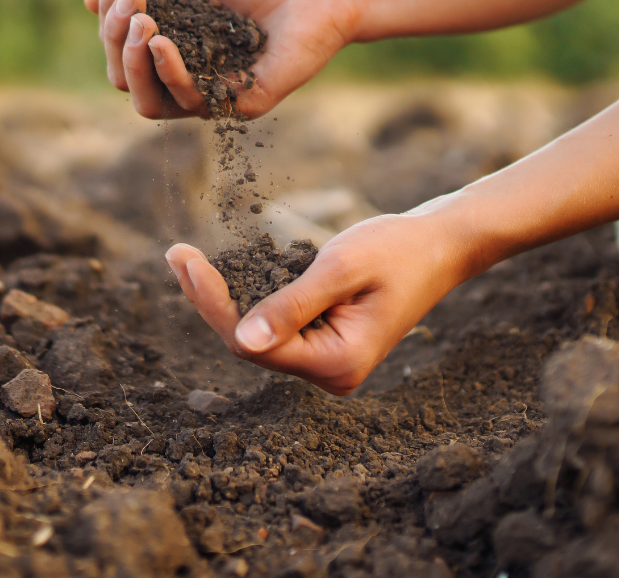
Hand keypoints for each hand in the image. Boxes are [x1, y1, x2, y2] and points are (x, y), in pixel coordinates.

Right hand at [83, 0, 357, 119]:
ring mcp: (211, 93)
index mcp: (173, 43)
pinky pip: (186, 103)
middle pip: (124, 78)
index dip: (110, 20)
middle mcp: (187, 73)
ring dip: (131, 62)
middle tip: (133, 5)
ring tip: (142, 24)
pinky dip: (167, 73)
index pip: (121, 48)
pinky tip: (162, 42)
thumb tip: (88, 0)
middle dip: (115, 40)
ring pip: (146, 102)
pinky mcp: (236, 106)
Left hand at [163, 210, 468, 394]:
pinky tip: (226, 271)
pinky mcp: (326, 341)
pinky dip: (251, 296)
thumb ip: (292, 304)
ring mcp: (329, 361)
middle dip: (212, 299)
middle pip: (250, 344)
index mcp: (337, 363)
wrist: (441, 245)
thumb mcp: (342, 268)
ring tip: (188, 259)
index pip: (254, 344)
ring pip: (260, 335)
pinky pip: (277, 325)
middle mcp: (330, 373)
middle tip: (177, 254)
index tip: (184, 260)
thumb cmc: (399, 249)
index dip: (213, 304)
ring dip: (226, 297)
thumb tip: (242, 338)